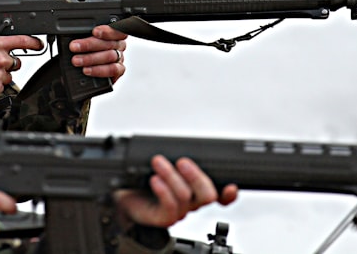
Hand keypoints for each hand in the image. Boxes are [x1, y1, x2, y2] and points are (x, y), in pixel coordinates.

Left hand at [70, 25, 126, 83]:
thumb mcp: (85, 39)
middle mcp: (118, 45)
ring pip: (109, 56)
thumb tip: (75, 37)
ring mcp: (119, 58)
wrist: (87, 68)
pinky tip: (87, 70)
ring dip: (91, 59)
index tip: (95, 31)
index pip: (114, 30)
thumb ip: (84, 36)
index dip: (106, 31)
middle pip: (108, 43)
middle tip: (74, 47)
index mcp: (114, 33)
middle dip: (89, 45)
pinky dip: (98, 70)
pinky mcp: (119, 71)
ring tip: (77, 61)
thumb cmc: (86, 50)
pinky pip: (112, 70)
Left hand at [114, 155, 237, 229]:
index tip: (230, 185)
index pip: (220, 195)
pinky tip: (154, 179)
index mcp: (196, 189)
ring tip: (158, 162)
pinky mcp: (164, 217)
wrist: (126, 194)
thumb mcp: (165, 163)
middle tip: (182, 162)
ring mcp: (179, 211)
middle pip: (207, 196)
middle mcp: (191, 201)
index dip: (228, 193)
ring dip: (171, 176)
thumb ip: (178, 155)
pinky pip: (169, 207)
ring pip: (185, 197)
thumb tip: (184, 140)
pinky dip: (163, 191)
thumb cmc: (146, 178)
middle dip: (196, 177)